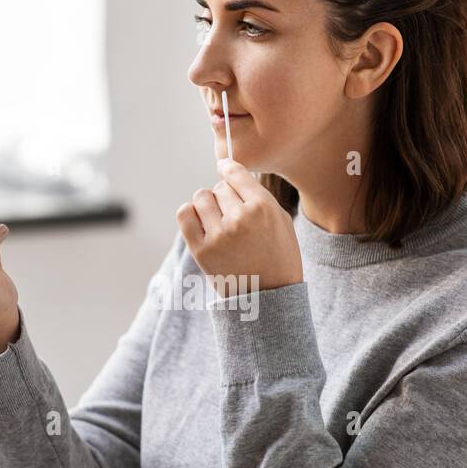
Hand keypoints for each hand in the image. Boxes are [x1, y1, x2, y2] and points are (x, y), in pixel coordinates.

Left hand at [175, 158, 302, 293]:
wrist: (269, 299)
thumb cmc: (279, 257)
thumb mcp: (282, 221)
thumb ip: (258, 195)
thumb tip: (230, 172)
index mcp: (263, 208)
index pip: (235, 172)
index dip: (228, 168)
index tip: (225, 169)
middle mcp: (239, 219)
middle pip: (219, 187)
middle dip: (225, 197)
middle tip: (234, 216)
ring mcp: (219, 236)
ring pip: (201, 197)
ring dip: (208, 205)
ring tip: (219, 221)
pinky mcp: (201, 250)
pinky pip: (184, 214)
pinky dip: (190, 214)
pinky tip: (202, 223)